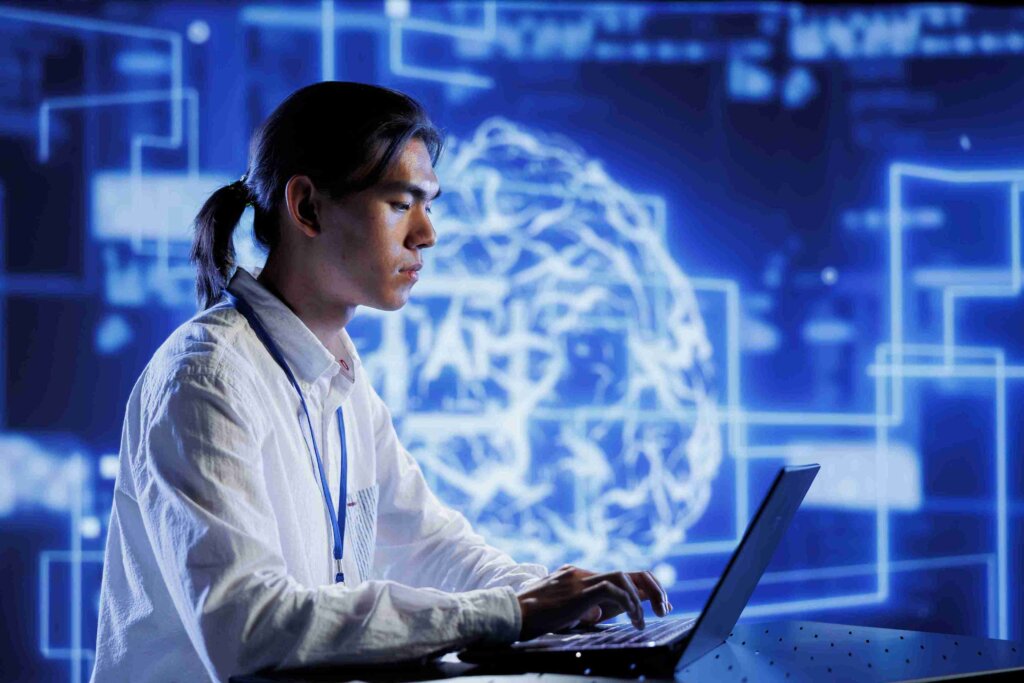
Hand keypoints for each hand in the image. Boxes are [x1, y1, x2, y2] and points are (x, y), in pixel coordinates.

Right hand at [516, 564, 672, 640]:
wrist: (511, 613)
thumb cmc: (533, 617)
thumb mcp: (564, 611)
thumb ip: (584, 608)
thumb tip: (600, 614)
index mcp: (579, 577)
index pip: (618, 577)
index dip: (642, 589)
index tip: (657, 605)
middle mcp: (582, 573)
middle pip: (628, 572)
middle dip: (652, 587)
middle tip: (665, 607)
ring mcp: (580, 579)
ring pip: (623, 577)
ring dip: (641, 598)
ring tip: (645, 619)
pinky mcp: (579, 590)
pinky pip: (613, 590)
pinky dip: (629, 604)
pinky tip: (634, 620)